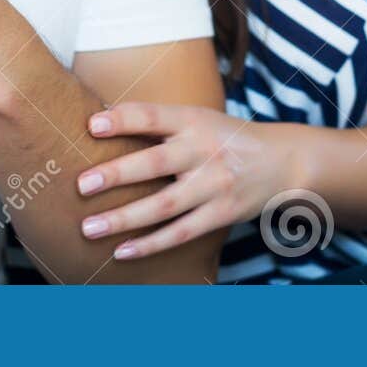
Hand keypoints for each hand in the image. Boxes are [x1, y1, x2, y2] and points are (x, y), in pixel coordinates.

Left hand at [76, 103, 297, 259]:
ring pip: (165, 205)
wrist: (284, 160)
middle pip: (156, 162)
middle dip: (117, 174)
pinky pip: (182, 233)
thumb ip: (159, 122)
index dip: (123, 119)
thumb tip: (100, 121)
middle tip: (81, 185)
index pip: (154, 116)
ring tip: (89, 228)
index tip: (91, 124)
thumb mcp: (198, 118)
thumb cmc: (225, 137)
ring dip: (124, 218)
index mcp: (194, 120)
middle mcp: (204, 150)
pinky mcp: (222, 213)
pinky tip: (122, 251)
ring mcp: (215, 184)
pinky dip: (151, 244)